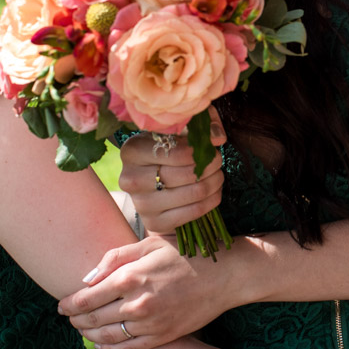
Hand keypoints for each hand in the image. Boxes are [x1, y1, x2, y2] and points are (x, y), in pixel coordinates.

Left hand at [57, 233, 242, 348]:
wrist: (225, 275)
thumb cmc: (186, 253)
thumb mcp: (150, 244)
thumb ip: (114, 258)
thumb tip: (86, 279)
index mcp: (131, 277)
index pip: (87, 298)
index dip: (69, 304)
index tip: (61, 304)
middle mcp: (138, 304)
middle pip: (93, 319)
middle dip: (76, 320)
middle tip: (69, 317)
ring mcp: (151, 324)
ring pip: (107, 337)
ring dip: (90, 335)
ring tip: (83, 329)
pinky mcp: (163, 336)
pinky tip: (103, 342)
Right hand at [119, 108, 226, 233]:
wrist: (151, 185)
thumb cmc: (165, 152)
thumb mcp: (177, 132)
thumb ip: (199, 125)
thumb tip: (217, 137)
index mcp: (132, 151)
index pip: (174, 152)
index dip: (200, 150)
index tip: (212, 147)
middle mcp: (131, 179)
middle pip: (185, 174)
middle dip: (209, 166)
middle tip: (217, 162)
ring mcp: (141, 204)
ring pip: (193, 193)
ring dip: (214, 183)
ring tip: (217, 175)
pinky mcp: (154, 222)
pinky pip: (194, 211)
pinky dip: (211, 200)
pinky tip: (213, 192)